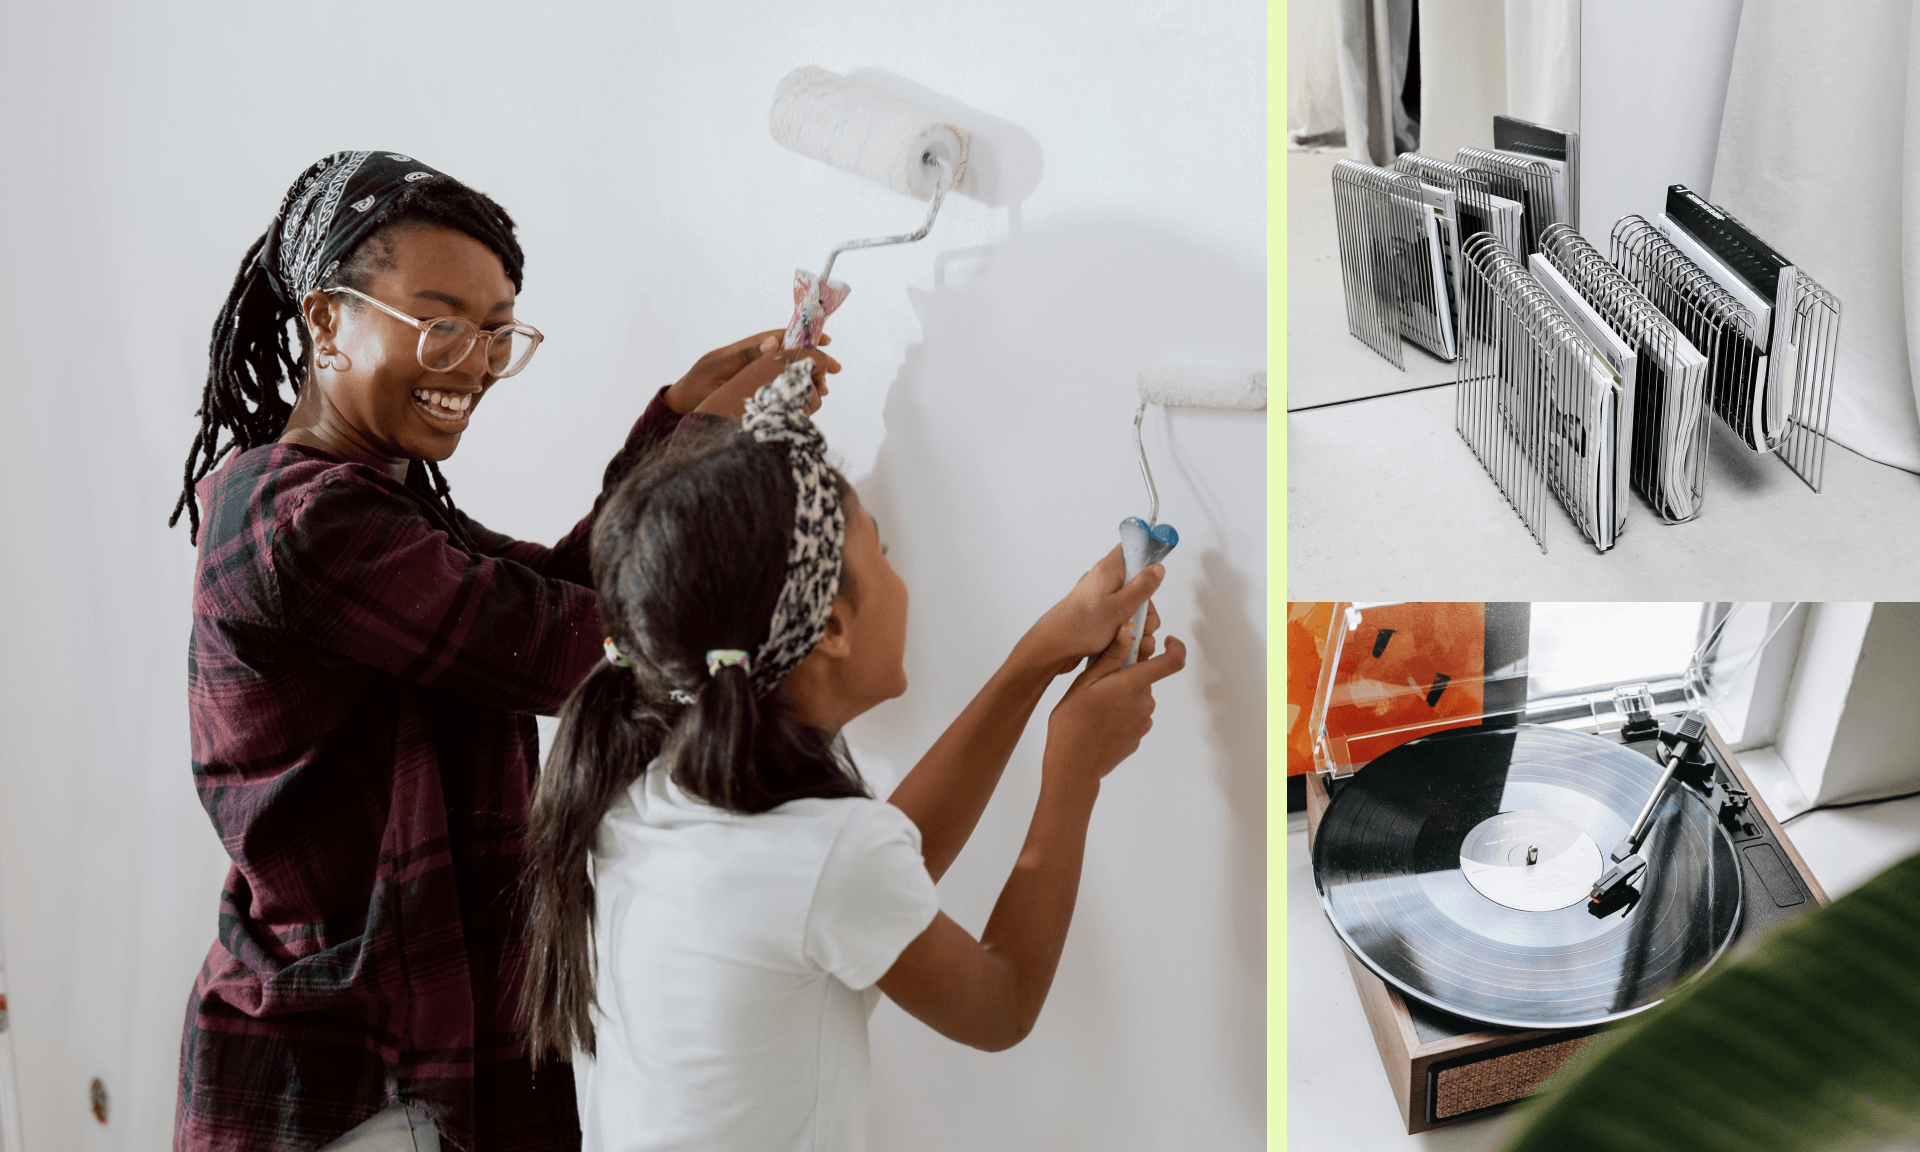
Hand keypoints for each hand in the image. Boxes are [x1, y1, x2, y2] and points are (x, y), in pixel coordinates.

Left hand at [692, 340, 841, 420]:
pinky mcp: (748, 385)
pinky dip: (794, 387)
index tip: (826, 341)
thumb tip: (772, 341)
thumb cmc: (695, 392)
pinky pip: (777, 382)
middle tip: (835, 371)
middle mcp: (747, 358)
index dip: (802, 338)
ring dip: (805, 377)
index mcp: (740, 351)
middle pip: (786, 353)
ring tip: (823, 390)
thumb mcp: (718, 372)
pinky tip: (806, 398)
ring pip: (784, 370)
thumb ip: (743, 358)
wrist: (679, 406)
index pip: (778, 338)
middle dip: (812, 360)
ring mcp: (748, 372)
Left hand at [1016, 547, 1163, 677]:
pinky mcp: (1097, 617)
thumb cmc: (1081, 627)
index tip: (1153, 583)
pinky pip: (1119, 620)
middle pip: (1137, 585)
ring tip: (1132, 640)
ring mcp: (1100, 600)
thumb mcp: (1120, 607)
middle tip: (1141, 625)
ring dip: (1137, 624)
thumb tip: (1157, 568)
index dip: (1146, 560)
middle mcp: (1104, 582)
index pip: (1131, 550)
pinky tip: (1124, 646)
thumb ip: (1141, 587)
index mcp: (1108, 571)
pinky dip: (1125, 632)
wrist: (1052, 649)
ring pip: (1131, 606)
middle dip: (1145, 607)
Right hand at [1043, 625, 1186, 784]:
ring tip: (1094, 707)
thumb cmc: (1072, 722)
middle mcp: (1145, 703)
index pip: (1172, 662)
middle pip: (1145, 679)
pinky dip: (1120, 714)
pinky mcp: (1138, 738)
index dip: (1175, 647)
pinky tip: (1099, 723)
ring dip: (1122, 696)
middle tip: (1099, 682)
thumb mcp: (1086, 682)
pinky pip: (1133, 717)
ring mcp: (1143, 722)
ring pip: (1137, 698)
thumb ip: (1111, 656)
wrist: (1074, 767)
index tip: (1165, 640)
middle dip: (1127, 675)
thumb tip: (1129, 630)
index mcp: (1133, 685)